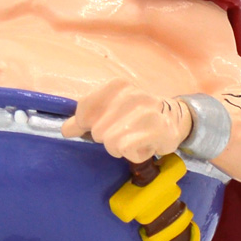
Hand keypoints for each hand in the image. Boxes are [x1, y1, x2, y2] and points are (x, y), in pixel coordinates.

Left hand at [60, 79, 190, 161]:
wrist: (175, 119)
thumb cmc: (137, 116)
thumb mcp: (110, 111)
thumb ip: (85, 119)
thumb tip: (65, 130)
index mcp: (116, 86)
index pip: (84, 110)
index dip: (89, 124)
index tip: (106, 124)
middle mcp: (131, 94)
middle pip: (96, 131)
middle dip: (108, 138)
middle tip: (126, 132)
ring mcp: (145, 111)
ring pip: (110, 142)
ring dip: (120, 148)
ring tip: (135, 139)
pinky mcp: (156, 129)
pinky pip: (125, 149)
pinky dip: (132, 154)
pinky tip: (143, 146)